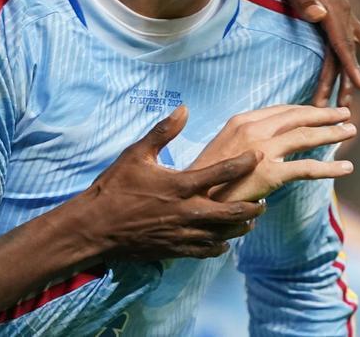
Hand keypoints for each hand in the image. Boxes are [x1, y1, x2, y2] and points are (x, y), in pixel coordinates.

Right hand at [72, 106, 266, 260]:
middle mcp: (187, 211)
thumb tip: (184, 109)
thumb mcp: (137, 153)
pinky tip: (225, 240)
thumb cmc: (115, 186)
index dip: (244, 163)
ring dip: (241, 226)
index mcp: (180, 185)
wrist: (95, 226)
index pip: (222, 172)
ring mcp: (183, 234)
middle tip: (264, 199)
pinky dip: (220, 245)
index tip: (258, 156)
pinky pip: (207, 251)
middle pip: (232, 211)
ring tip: (251, 219)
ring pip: (224, 234)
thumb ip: (163, 131)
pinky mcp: (176, 249)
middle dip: (253, 205)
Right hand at [190, 104, 354, 202]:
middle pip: (298, 117)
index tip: (320, 110)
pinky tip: (346, 168)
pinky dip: (330, 167)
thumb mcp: (222, 146)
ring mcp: (262, 151)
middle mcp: (253, 130)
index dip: (305, 109)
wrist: (194, 199)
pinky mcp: (270, 174)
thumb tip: (266, 139)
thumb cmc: (206, 177)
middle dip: (325, 115)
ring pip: (306, 137)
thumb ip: (244, 137)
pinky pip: (307, 168)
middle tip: (344, 113)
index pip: (281, 110)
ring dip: (332, 133)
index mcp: (241, 121)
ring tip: (350, 131)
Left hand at [259, 0, 359, 105]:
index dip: (350, 66)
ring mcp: (341, 13)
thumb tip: (318, 14)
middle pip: (345, 52)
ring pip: (349, 49)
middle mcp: (341, 11)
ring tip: (347, 101)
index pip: (341, 42)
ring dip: (348, 75)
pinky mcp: (335, 14)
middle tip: (342, 107)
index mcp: (331, 5)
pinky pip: (353, 38)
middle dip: (345, 81)